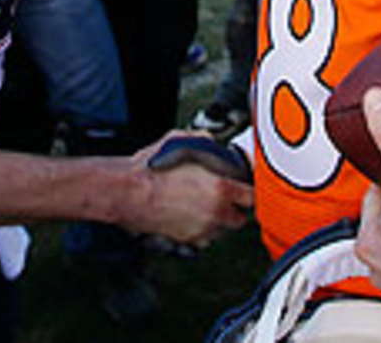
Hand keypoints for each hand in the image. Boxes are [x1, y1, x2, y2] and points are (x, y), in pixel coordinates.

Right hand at [118, 130, 253, 246]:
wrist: (129, 193)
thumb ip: (202, 140)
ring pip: (222, 231)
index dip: (249, 192)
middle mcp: (215, 212)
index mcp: (220, 188)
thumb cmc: (152, 169)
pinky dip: (203, 231)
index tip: (245, 188)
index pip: (251, 198)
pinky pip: (204, 239)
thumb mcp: (179, 141)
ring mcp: (202, 230)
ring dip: (220, 221)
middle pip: (241, 219)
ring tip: (208, 207)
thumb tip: (209, 140)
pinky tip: (194, 217)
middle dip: (236, 210)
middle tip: (228, 199)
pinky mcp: (186, 240)